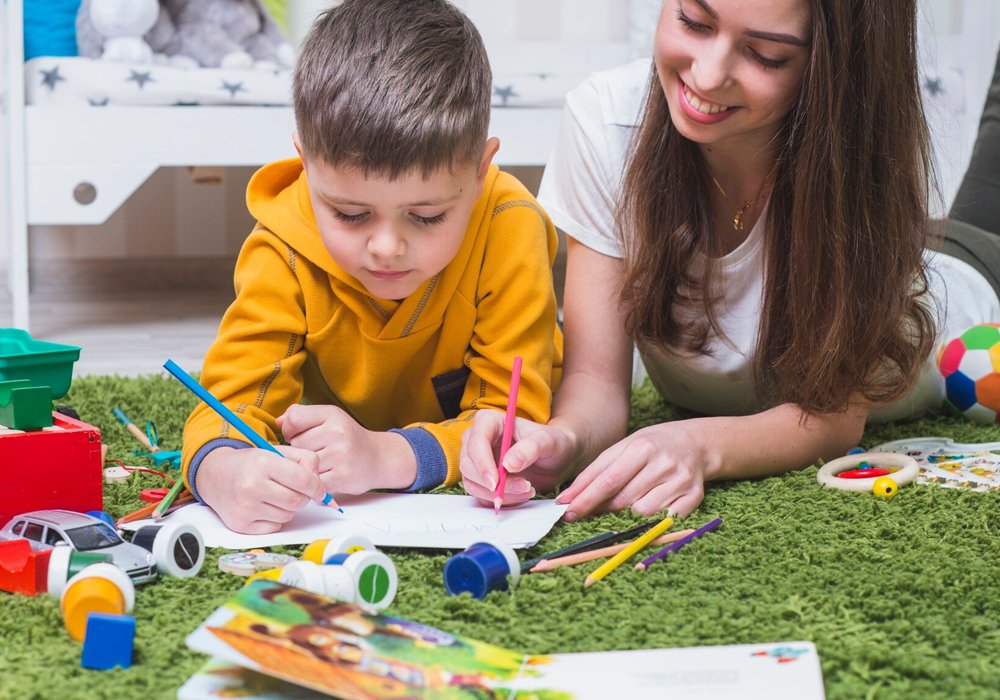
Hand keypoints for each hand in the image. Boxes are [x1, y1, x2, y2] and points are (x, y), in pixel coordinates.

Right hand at [195, 445, 325, 534]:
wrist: (215, 475)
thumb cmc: (252, 463)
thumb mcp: (278, 452)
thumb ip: (305, 460)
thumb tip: (320, 486)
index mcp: (263, 463)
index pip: (303, 480)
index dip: (317, 487)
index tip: (319, 490)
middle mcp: (252, 486)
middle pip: (297, 501)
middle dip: (302, 497)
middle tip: (293, 490)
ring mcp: (245, 508)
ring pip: (288, 515)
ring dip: (288, 508)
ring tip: (274, 496)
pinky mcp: (241, 525)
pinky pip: (275, 527)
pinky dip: (275, 519)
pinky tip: (264, 507)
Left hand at [278, 404, 416, 492]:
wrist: (379, 458)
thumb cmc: (348, 438)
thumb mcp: (330, 418)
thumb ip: (303, 416)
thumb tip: (278, 422)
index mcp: (332, 414)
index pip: (293, 419)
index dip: (289, 430)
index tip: (297, 435)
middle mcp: (337, 432)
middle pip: (296, 444)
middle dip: (300, 450)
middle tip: (317, 451)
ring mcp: (340, 455)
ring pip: (303, 463)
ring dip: (307, 468)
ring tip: (321, 464)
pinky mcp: (342, 476)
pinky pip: (313, 481)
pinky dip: (314, 483)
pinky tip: (324, 476)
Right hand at [459, 410, 577, 507]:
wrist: (555, 458)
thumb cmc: (551, 442)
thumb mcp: (548, 440)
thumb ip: (530, 448)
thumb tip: (509, 464)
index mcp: (489, 421)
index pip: (475, 442)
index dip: (482, 464)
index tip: (496, 482)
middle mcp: (477, 440)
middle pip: (468, 465)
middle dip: (494, 483)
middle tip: (523, 488)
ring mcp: (477, 460)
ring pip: (472, 482)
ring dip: (498, 494)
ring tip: (527, 490)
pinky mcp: (481, 479)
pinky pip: (480, 494)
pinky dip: (499, 499)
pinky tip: (520, 494)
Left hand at [556, 420, 710, 520]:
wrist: (695, 443)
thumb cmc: (652, 445)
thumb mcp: (624, 447)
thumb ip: (598, 470)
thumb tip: (570, 497)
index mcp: (642, 447)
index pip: (608, 480)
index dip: (586, 499)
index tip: (567, 511)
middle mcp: (663, 464)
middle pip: (623, 499)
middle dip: (600, 509)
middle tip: (585, 512)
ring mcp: (681, 481)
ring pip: (642, 512)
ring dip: (623, 516)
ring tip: (618, 508)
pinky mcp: (694, 496)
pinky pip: (665, 520)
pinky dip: (650, 521)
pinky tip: (643, 513)